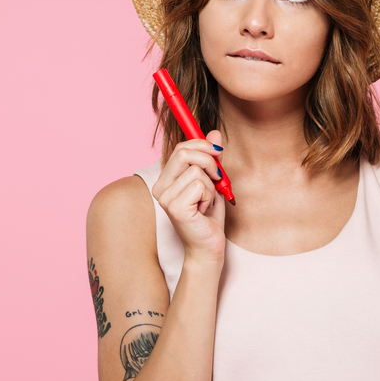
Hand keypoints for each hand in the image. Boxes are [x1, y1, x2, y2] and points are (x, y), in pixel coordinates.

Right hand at [152, 130, 227, 264]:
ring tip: (207, 202)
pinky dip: (209, 196)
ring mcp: (165, 197)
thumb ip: (212, 158)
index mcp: (166, 179)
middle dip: (209, 160)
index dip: (201, 144)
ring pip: (197, 170)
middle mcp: (160, 187)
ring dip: (211, 186)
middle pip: (184, 152)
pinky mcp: (175, 207)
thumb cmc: (209, 217)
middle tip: (218, 177)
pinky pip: (200, 185)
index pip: (181, 148)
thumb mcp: (213, 181)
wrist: (208, 247)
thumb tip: (215, 133)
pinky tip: (204, 210)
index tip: (218, 151)